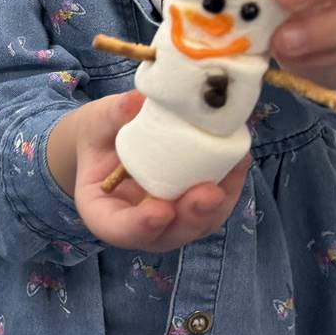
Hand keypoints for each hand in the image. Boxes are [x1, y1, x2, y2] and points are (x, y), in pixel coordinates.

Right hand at [64, 94, 248, 251]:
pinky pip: (215, 204)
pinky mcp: (194, 205)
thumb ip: (113, 116)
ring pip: (197, 223)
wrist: (113, 139)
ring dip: (219, 202)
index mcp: (102, 211)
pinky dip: (230, 184)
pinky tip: (239, 158)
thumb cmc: (99, 136)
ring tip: (234, 166)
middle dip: (192, 217)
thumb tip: (136, 101)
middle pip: (168, 234)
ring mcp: (170, 219)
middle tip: (209, 193)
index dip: (141, 226)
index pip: (119, 229)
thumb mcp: (96, 122)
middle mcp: (139, 225)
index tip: (161, 210)